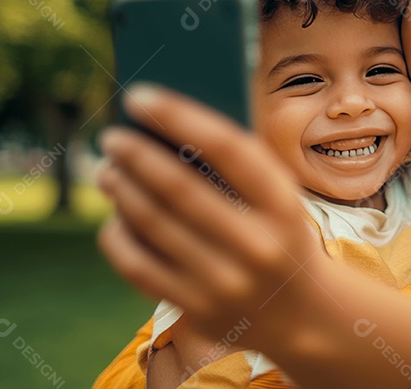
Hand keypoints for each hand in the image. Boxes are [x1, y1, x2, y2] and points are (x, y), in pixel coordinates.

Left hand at [96, 85, 326, 354]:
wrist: (303, 314)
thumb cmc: (282, 234)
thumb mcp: (280, 198)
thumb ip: (237, 168)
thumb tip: (162, 131)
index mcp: (284, 205)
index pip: (227, 147)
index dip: (179, 116)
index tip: (139, 96)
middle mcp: (257, 244)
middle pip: (179, 188)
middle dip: (136, 155)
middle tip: (111, 137)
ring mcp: (226, 281)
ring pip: (153, 225)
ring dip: (122, 190)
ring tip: (107, 170)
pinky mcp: (199, 309)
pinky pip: (139, 266)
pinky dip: (119, 235)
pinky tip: (115, 216)